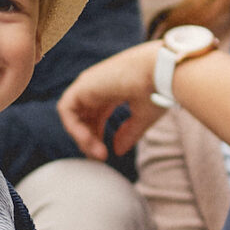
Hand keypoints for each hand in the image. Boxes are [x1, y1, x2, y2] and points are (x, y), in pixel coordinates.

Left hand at [56, 42, 163, 162]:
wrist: (162, 71)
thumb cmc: (159, 89)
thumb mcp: (143, 116)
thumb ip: (128, 133)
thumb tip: (116, 151)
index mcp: (114, 89)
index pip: (97, 114)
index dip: (97, 135)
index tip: (106, 153)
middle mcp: (99, 85)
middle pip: (84, 117)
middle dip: (89, 140)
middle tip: (100, 157)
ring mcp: (89, 84)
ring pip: (73, 115)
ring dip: (82, 137)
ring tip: (98, 153)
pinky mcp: (83, 85)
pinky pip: (67, 109)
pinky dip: (74, 127)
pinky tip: (88, 140)